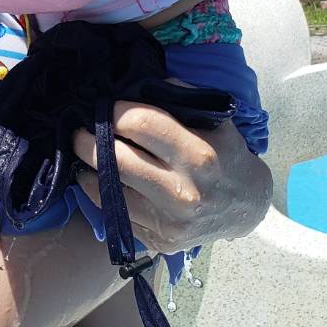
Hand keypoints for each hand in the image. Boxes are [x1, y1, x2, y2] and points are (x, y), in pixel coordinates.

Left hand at [72, 103, 271, 256]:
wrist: (246, 207)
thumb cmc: (227, 156)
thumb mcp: (215, 120)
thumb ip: (179, 98)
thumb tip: (137, 85)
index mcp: (198, 155)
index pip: (141, 124)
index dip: (116, 111)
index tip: (108, 106)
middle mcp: (183, 191)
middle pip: (117, 159)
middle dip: (89, 139)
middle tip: (80, 129)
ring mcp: (170, 222)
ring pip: (109, 190)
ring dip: (89, 168)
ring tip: (85, 153)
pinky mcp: (160, 241)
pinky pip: (115, 215)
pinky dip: (101, 193)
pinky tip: (100, 179)